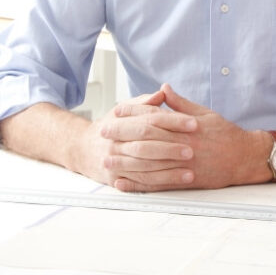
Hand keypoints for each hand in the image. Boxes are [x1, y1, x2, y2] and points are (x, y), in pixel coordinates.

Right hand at [71, 89, 198, 190]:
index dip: (174, 121)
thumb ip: (145, 103)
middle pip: (146, 144)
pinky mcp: (116, 179)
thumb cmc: (111, 127)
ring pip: (144, 166)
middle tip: (192, 150)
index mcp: (121, 122)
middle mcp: (116, 142)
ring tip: (190, 172)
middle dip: (171, 148)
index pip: (151, 119)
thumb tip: (163, 92)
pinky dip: (159, 183)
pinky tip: (176, 182)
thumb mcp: (124, 111)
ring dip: (168, 170)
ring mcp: (115, 162)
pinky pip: (140, 182)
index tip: (194, 123)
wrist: (81, 149)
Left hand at [104, 83, 270, 190]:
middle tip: (103, 132)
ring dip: (125, 161)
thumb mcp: (205, 114)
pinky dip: (138, 185)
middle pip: (146, 138)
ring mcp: (183, 165)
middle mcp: (183, 145)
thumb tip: (163, 89)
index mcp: (186, 127)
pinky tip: (122, 183)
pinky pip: (157, 184)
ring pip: (149, 163)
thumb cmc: (226, 134)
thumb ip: (181, 104)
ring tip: (106, 159)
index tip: (116, 111)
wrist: (245, 158)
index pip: (154, 117)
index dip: (133, 113)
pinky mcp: (185, 181)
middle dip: (122, 134)